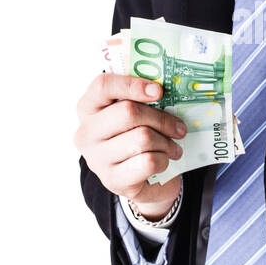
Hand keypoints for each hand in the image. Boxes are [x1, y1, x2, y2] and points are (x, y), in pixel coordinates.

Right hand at [74, 73, 184, 216]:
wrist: (140, 179)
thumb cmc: (136, 138)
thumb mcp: (135, 114)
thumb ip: (143, 99)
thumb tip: (163, 91)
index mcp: (88, 108)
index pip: (103, 86)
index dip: (132, 84)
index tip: (159, 91)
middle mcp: (86, 133)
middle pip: (128, 112)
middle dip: (161, 119)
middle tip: (179, 127)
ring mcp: (96, 158)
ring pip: (142, 138)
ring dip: (167, 142)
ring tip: (174, 147)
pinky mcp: (112, 180)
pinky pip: (148, 161)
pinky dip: (163, 160)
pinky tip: (164, 161)